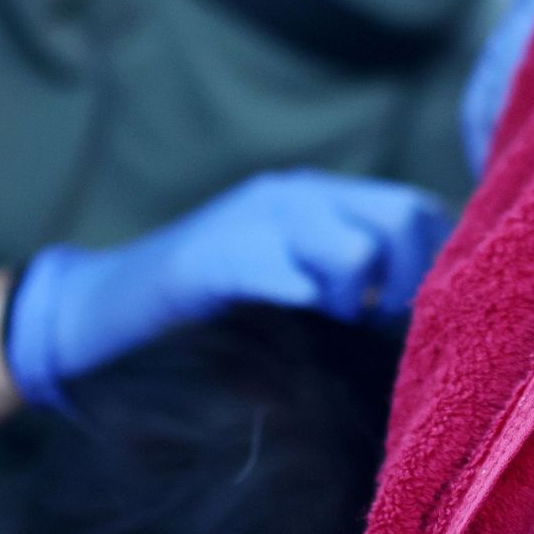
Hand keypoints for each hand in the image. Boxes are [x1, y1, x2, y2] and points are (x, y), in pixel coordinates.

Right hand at [4, 171, 452, 407]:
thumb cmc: (206, 321)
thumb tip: (432, 325)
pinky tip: (292, 338)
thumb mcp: (292, 289)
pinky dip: (305, 313)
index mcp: (320, 200)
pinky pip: (287, 278)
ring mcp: (253, 220)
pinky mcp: (212, 258)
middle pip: (403, 218)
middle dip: (409, 286)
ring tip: (328, 335)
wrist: (95, 318)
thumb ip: (354, 289)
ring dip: (356, 307)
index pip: (420, 209)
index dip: (438, 265)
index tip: (419, 319)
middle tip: (377, 332)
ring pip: (357, 251)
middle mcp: (295, 195)